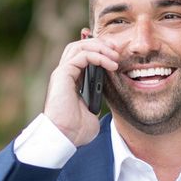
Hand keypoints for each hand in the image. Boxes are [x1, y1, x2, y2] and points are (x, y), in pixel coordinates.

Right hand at [44, 28, 120, 146]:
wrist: (64, 137)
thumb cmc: (76, 130)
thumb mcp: (92, 111)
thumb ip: (97, 100)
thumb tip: (105, 96)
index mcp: (71, 80)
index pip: (83, 55)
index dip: (100, 51)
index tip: (117, 56)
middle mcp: (65, 73)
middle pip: (80, 45)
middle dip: (100, 44)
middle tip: (117, 49)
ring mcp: (62, 72)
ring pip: (79, 46)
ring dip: (100, 47)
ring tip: (115, 55)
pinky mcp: (63, 74)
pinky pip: (82, 56)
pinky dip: (98, 56)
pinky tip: (110, 64)